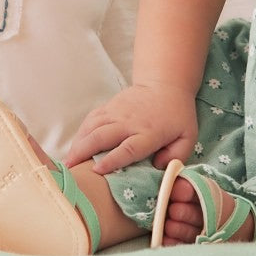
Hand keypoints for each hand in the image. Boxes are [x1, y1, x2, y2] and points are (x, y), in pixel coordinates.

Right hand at [65, 82, 198, 174]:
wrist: (166, 85)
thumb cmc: (177, 116)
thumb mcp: (187, 136)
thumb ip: (177, 155)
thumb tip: (159, 168)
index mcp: (150, 132)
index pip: (129, 147)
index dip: (112, 159)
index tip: (97, 170)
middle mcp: (130, 121)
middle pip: (102, 136)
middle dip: (84, 152)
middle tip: (70, 170)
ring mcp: (117, 112)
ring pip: (92, 127)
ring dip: (78, 144)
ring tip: (67, 162)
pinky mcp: (109, 106)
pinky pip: (90, 119)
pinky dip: (80, 133)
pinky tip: (74, 146)